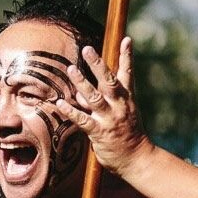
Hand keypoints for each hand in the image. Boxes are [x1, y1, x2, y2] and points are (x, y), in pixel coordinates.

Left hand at [49, 38, 152, 176]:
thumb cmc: (128, 134)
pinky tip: (60, 103)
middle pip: (108, 81)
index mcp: (127, 99)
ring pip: (94, 97)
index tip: (126, 39)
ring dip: (81, 83)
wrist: (137, 158)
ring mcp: (110, 119)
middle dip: (98, 64)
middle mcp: (119, 106)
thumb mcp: (122, 113)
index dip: (126, 56)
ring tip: (70, 69)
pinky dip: (71, 111)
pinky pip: (83, 120)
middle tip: (87, 49)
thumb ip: (102, 101)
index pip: (127, 73)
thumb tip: (80, 92)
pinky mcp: (100, 133)